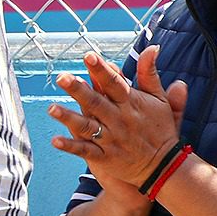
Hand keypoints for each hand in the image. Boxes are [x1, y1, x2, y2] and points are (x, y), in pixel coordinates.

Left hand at [50, 46, 187, 188]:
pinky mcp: (105, 158)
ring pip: (87, 126)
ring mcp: (111, 139)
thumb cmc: (160, 129)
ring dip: (69, 118)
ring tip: (51, 108)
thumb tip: (152, 48)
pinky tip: (55, 140)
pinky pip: (85, 151)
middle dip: (79, 90)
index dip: (101, 70)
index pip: (114, 83)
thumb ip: (150, 74)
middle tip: (62, 77)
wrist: (165, 168)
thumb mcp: (160, 100)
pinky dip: (71, 146)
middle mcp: (118, 120)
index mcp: (130, 103)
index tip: (89, 55)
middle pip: (96, 102)